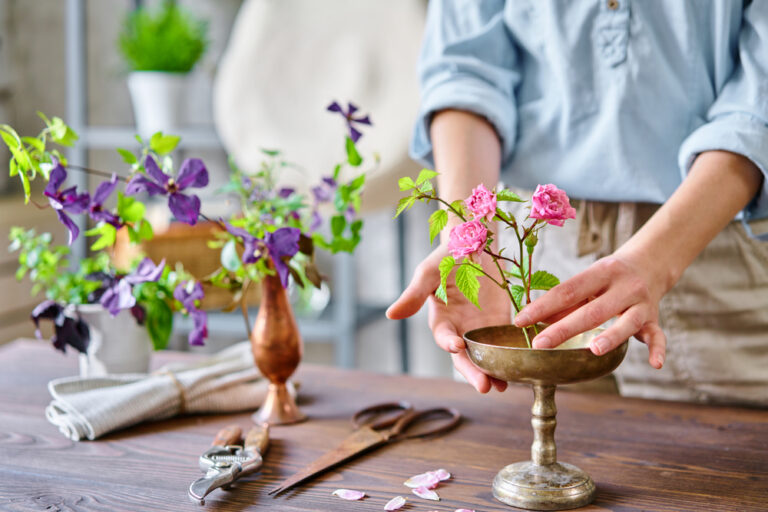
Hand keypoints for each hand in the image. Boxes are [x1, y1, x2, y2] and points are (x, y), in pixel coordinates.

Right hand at [387, 245, 511, 392]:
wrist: (475, 241)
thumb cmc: (447, 255)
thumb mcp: (428, 272)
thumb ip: (413, 295)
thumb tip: (390, 315)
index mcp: (441, 319)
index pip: (443, 337)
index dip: (449, 343)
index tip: (457, 346)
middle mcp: (459, 329)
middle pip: (464, 357)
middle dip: (473, 372)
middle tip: (485, 386)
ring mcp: (480, 328)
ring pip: (484, 357)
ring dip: (492, 372)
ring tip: (503, 387)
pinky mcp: (500, 324)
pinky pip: (504, 344)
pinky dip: (509, 358)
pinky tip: (519, 370)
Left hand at [514, 249, 666, 368]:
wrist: (650, 263)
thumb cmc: (608, 277)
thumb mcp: (588, 280)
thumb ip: (565, 300)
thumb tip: (533, 319)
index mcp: (600, 272)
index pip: (567, 291)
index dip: (542, 306)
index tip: (520, 320)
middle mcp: (623, 286)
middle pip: (592, 310)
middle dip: (564, 328)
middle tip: (540, 343)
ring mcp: (641, 303)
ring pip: (627, 322)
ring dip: (611, 336)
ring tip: (594, 349)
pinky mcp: (654, 318)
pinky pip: (658, 335)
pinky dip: (658, 349)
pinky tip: (656, 364)